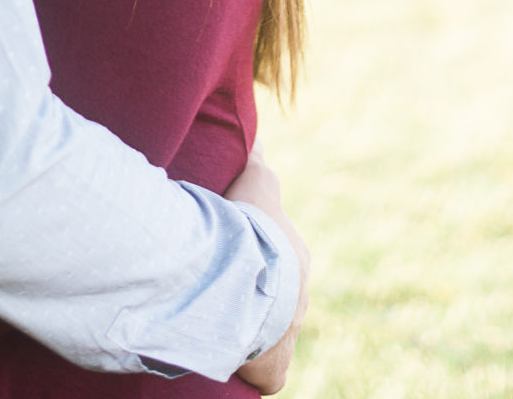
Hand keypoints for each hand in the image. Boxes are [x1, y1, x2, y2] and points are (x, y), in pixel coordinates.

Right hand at [227, 152, 307, 391]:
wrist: (247, 280)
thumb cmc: (248, 231)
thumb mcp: (254, 187)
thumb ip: (256, 165)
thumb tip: (259, 139)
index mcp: (297, 258)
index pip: (280, 258)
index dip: (254, 257)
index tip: (228, 255)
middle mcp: (300, 298)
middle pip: (276, 298)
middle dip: (252, 295)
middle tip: (213, 289)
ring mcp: (290, 335)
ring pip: (269, 334)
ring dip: (246, 330)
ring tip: (212, 322)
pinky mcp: (275, 368)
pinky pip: (263, 373)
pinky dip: (247, 368)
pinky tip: (223, 359)